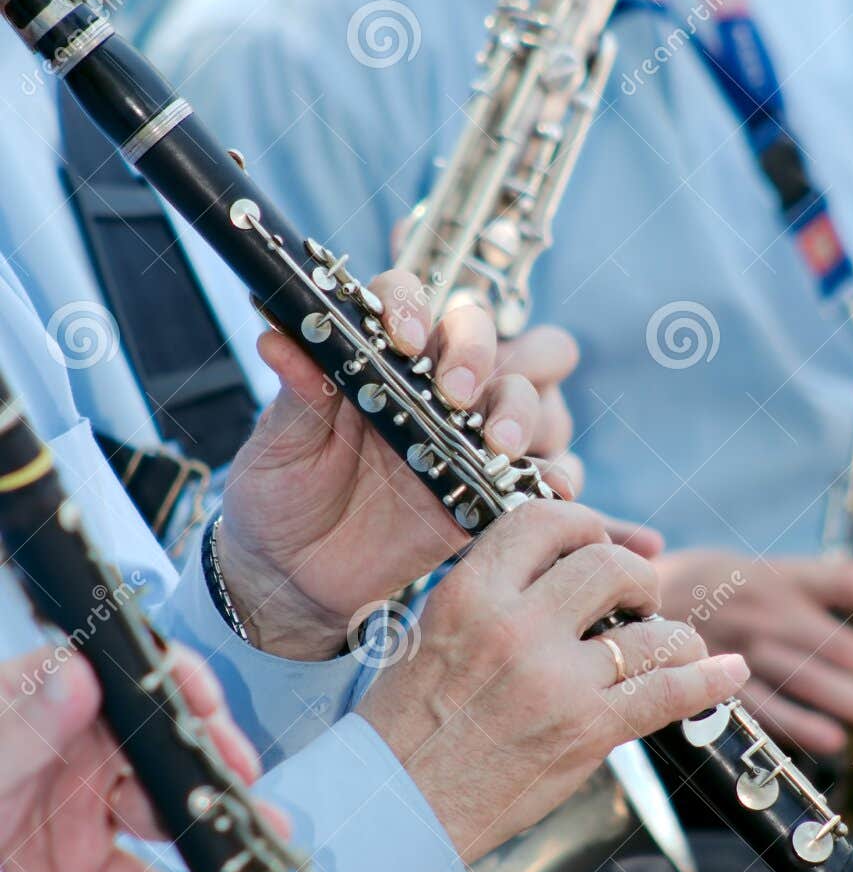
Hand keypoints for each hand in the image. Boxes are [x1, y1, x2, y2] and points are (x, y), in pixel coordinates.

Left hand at [0, 645, 259, 871]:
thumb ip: (20, 729)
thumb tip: (79, 674)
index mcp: (45, 707)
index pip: (126, 678)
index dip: (176, 687)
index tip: (210, 709)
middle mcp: (72, 756)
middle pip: (158, 752)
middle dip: (213, 770)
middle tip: (248, 790)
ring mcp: (77, 819)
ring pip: (163, 823)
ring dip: (217, 837)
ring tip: (262, 853)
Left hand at [218, 271, 580, 659]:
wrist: (294, 573)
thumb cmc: (282, 492)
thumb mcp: (279, 443)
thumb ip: (295, 392)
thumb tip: (278, 337)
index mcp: (378, 356)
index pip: (411, 298)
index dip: (415, 307)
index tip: (403, 342)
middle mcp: (432, 386)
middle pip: (487, 334)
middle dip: (480, 352)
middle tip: (456, 396)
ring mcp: (467, 437)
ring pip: (529, 394)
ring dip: (524, 411)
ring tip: (498, 448)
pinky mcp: (488, 491)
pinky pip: (545, 472)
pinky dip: (553, 476)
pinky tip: (540, 489)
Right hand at [359, 501, 749, 860]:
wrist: (397, 808)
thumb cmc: (406, 724)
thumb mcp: (430, 632)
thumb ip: (491, 593)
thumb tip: (558, 566)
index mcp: (468, 593)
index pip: (545, 522)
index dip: (585, 524)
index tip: (597, 542)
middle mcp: (514, 627)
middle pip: (609, 565)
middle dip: (636, 576)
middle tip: (636, 598)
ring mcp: (555, 680)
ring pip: (650, 630)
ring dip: (673, 633)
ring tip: (673, 643)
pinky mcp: (586, 731)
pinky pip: (667, 692)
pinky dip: (708, 680)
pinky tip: (728, 674)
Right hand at [655, 549, 852, 758]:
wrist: (609, 602)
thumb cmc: (685, 589)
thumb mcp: (737, 568)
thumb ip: (793, 586)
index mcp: (772, 575)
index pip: (848, 580)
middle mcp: (761, 609)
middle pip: (838, 639)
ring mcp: (736, 647)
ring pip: (809, 677)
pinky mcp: (709, 682)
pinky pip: (761, 707)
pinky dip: (799, 724)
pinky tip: (833, 742)